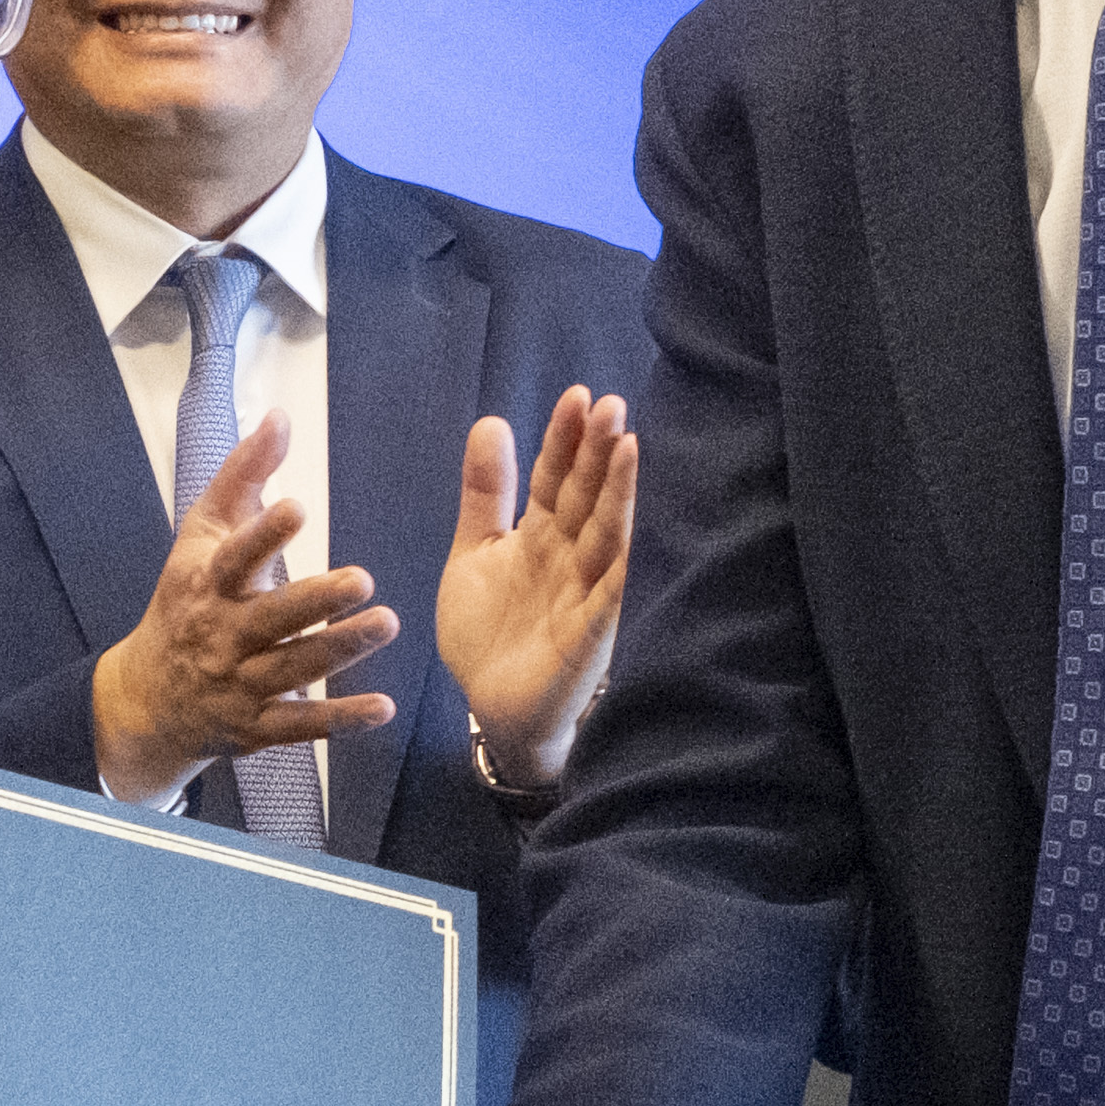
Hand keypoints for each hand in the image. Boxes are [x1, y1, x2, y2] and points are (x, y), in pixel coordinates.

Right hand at [86, 413, 397, 806]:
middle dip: (315, 600)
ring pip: (293, 668)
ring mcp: (239, 683)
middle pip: (270, 617)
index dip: (262, 535)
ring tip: (387, 624)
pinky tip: (383, 707)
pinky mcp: (257, 725)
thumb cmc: (185, 600)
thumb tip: (279, 417)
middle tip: (362, 580)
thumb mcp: (200, 534)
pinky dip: (341, 720)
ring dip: (341, 649)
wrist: (148, 699)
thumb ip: (243, 476)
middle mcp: (222, 634)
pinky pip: (301, 725)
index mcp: (207, 584)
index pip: (234, 557)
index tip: (296, 508)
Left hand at [434, 389, 634, 791]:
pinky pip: (609, 596)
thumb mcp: (474, 553)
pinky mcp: (591, 634)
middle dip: (598, 453)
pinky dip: (620, 565)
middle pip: (586, 497)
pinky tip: (630, 533)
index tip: (576, 397)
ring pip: (605, 535)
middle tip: (611, 406)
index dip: (564, 440)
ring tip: (629, 446)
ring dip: (618, 494)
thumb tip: (491, 422)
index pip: (554, 477)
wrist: (494, 708)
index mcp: (539, 534)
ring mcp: (584, 593)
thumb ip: (484, 494)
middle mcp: (568, 557)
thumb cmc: (491, 633)